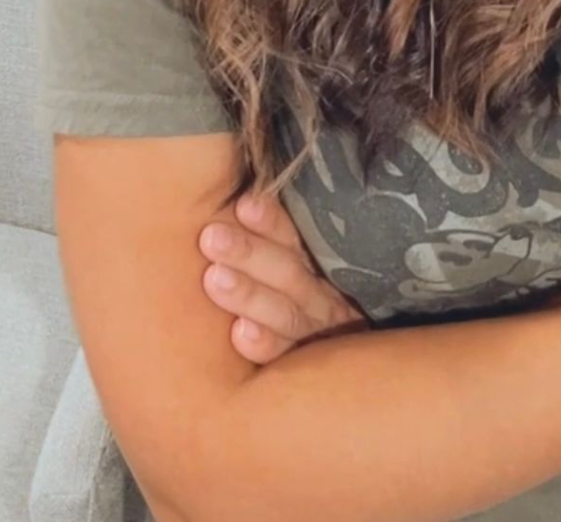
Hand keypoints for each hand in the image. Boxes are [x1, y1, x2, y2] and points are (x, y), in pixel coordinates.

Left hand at [199, 190, 370, 362]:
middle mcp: (322, 295)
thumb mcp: (291, 260)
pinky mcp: (306, 362)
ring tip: (214, 278)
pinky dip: (265, 344)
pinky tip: (240, 335)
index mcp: (318, 261)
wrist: (348, 360)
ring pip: (288, 313)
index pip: (294, 236)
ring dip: (251, 295)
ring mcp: (317, 331)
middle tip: (212, 238)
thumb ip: (271, 237)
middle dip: (250, 254)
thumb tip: (234, 199)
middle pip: (289, 273)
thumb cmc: (287, 290)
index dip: (271, 222)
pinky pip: (286, 356)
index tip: (243, 205)